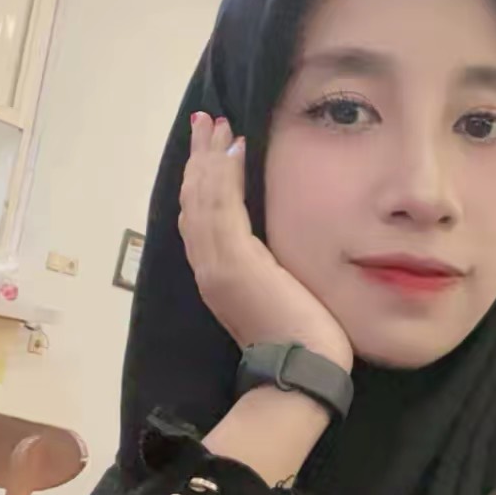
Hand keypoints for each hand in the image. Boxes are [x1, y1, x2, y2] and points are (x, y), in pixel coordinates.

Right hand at [178, 113, 352, 370]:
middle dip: (200, 158)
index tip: (210, 149)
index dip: (201, 181)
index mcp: (218, 277)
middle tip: (205, 121)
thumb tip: (276, 253)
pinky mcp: (234, 262)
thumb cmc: (301, 342)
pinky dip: (226, 174)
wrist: (299, 373)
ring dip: (210, 156)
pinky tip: (235, 147)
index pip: (201, 219)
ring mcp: (218, 264)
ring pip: (203, 198)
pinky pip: (223, 206)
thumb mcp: (279, 296)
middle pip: (194, 201)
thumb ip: (269, 271)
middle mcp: (209, 268)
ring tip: (217, 123)